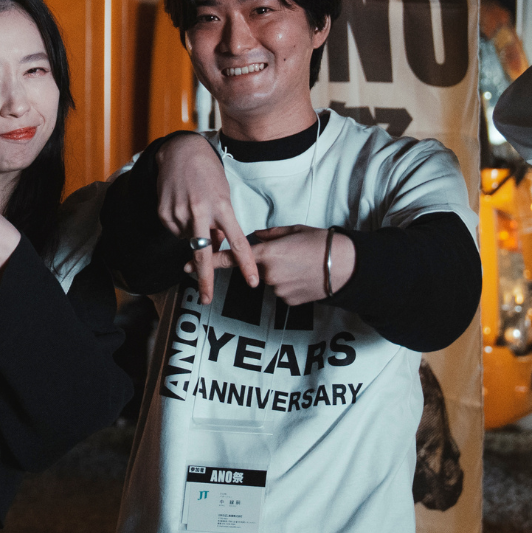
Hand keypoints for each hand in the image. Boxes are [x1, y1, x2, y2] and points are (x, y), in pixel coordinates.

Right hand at [153, 133, 257, 302]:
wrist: (180, 152)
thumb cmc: (207, 173)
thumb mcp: (223, 195)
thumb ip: (222, 223)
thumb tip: (217, 247)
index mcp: (220, 205)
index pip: (237, 241)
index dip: (246, 263)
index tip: (253, 281)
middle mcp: (199, 210)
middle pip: (204, 252)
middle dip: (205, 279)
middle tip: (206, 298)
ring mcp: (179, 211)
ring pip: (188, 240)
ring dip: (194, 236)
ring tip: (195, 210)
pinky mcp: (164, 212)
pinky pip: (175, 232)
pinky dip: (181, 227)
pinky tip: (183, 208)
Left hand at [193, 224, 353, 304]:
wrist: (347, 266)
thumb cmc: (322, 243)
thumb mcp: (293, 230)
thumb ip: (269, 235)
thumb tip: (255, 237)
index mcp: (266, 253)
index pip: (229, 257)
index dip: (207, 262)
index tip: (184, 266)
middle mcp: (267, 274)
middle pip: (257, 269)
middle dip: (268, 262)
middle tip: (294, 255)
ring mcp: (277, 290)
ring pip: (271, 280)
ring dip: (282, 273)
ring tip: (303, 266)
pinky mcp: (288, 302)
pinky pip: (282, 291)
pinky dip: (290, 284)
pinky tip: (306, 277)